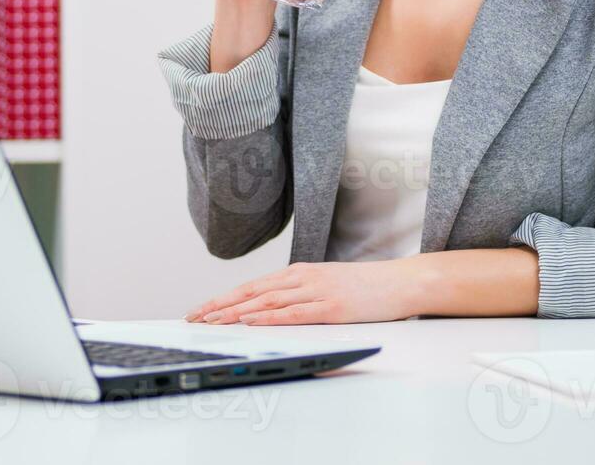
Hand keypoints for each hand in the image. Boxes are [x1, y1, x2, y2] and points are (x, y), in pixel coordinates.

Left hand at [184, 260, 419, 325]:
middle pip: (252, 292)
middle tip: (194, 318)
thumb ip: (300, 294)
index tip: (201, 311)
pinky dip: (270, 317)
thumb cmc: (366, 286)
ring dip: (237, 312)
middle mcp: (303, 278)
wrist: (400, 281)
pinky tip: (252, 322)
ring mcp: (317, 291)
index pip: (253, 286)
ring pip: (267, 302)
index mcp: (300, 273)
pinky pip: (295, 313)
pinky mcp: (332, 308)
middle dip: (220, 306)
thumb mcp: (327, 284)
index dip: (224, 298)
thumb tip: (273, 309)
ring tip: (212, 322)